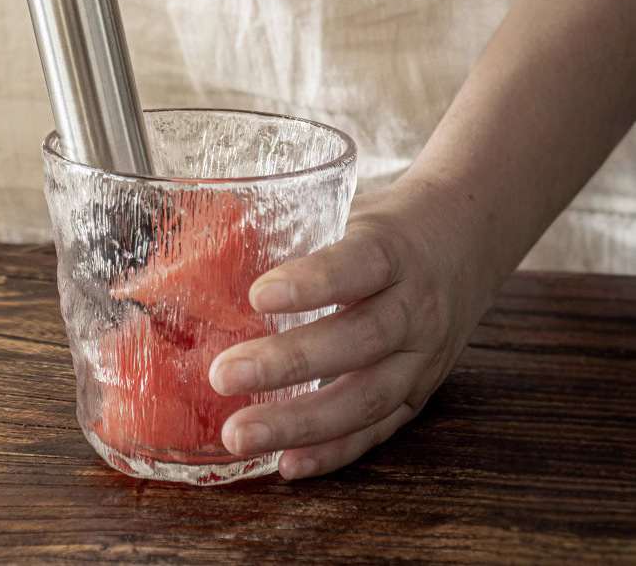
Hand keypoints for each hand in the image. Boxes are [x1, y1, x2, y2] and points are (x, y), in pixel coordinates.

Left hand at [208, 173, 506, 479]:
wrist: (468, 241)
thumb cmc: (388, 227)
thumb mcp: (348, 211)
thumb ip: (293, 233)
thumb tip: (206, 249)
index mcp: (395, 250)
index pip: (358, 265)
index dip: (312, 282)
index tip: (258, 295)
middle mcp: (416, 306)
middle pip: (358, 340)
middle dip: (287, 364)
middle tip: (222, 375)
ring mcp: (423, 356)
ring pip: (366, 396)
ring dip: (299, 422)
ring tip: (239, 434)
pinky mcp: (420, 392)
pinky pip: (379, 429)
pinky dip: (334, 451)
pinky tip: (288, 463)